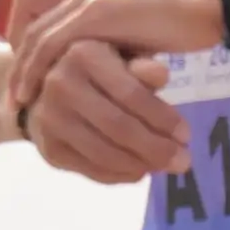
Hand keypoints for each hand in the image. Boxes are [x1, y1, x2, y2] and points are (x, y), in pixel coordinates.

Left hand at [5, 0, 222, 109]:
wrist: (220, 0)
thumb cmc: (194, 9)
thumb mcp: (146, 12)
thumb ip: (122, 24)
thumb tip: (117, 50)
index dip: (26, 23)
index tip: (33, 57)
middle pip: (26, 3)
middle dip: (16, 44)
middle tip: (20, 79)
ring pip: (35, 29)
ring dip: (22, 65)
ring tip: (18, 98)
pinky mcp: (101, 14)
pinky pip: (53, 43)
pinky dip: (37, 69)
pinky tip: (35, 95)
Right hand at [20, 38, 189, 184]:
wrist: (43, 92)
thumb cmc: (97, 71)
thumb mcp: (121, 59)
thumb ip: (142, 67)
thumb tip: (162, 75)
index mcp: (83, 54)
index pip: (130, 93)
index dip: (162, 117)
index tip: (187, 135)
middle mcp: (60, 84)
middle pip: (118, 127)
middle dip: (156, 148)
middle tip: (184, 161)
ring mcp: (50, 119)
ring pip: (104, 153)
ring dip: (140, 165)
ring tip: (164, 167)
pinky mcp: (48, 148)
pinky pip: (91, 170)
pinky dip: (120, 175)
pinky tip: (139, 171)